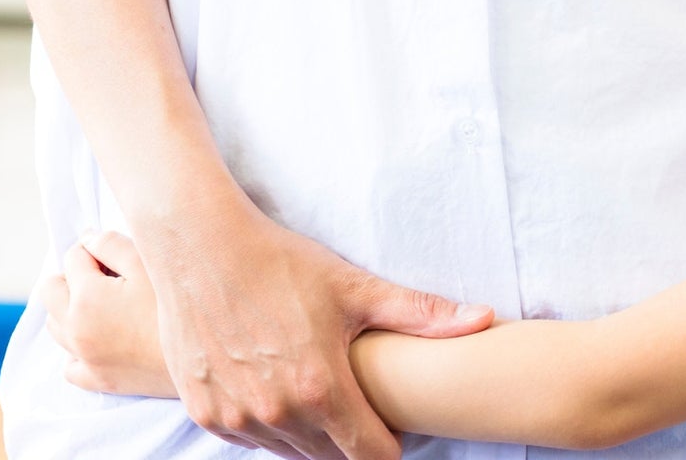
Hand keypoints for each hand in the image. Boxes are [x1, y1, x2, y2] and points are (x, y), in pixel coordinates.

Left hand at [43, 230, 174, 397]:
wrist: (203, 357)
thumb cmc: (178, 308)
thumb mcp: (149, 265)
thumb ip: (112, 245)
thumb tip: (87, 238)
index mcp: (87, 296)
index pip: (73, 256)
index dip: (93, 248)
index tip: (115, 253)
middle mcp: (75, 328)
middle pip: (50, 290)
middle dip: (71, 276)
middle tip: (104, 275)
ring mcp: (84, 357)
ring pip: (55, 325)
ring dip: (69, 309)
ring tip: (103, 304)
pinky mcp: (97, 380)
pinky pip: (69, 364)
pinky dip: (76, 349)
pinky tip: (100, 339)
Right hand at [122, 201, 492, 459]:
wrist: (200, 247)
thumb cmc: (281, 263)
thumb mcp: (355, 287)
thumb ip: (422, 314)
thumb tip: (485, 319)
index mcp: (321, 390)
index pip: (369, 455)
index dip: (390, 446)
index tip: (398, 427)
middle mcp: (276, 414)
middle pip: (330, 459)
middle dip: (353, 442)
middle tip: (364, 407)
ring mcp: (236, 418)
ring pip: (289, 452)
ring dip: (312, 436)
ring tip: (324, 395)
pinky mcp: (204, 413)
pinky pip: (251, 440)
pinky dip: (271, 427)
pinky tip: (282, 392)